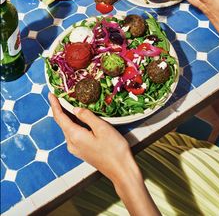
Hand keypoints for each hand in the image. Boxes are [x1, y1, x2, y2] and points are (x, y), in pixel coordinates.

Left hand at [49, 93, 160, 215]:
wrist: (121, 170)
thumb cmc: (114, 149)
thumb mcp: (102, 128)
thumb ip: (87, 116)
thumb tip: (75, 109)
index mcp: (75, 136)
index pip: (60, 117)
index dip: (54, 104)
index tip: (50, 94)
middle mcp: (72, 144)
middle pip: (62, 123)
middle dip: (60, 109)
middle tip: (60, 96)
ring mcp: (76, 149)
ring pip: (68, 129)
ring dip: (67, 116)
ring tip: (69, 104)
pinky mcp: (82, 152)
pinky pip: (74, 134)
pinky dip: (73, 124)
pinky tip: (79, 119)